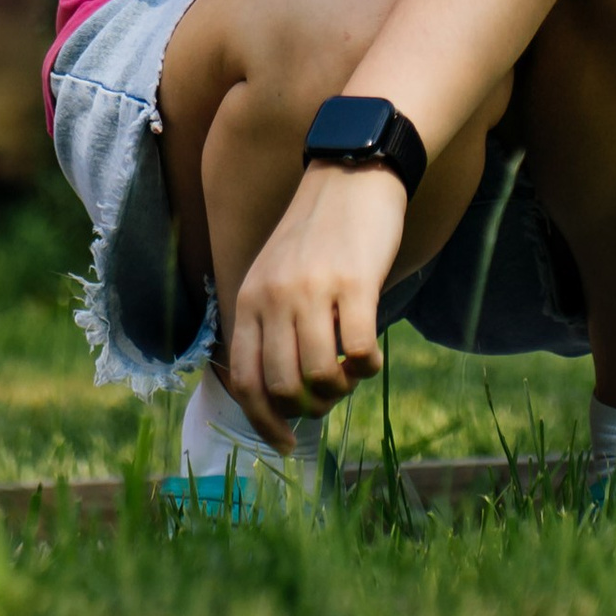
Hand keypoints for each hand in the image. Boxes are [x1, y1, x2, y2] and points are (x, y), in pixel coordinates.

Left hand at [225, 163, 408, 448]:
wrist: (352, 173)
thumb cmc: (318, 233)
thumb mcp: (275, 274)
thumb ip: (270, 324)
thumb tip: (283, 393)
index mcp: (249, 298)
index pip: (243, 381)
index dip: (263, 422)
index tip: (286, 442)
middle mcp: (275, 298)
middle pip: (282, 386)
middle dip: (309, 408)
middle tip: (329, 399)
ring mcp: (314, 291)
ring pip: (320, 377)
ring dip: (339, 392)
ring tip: (350, 376)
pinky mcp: (356, 284)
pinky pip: (360, 353)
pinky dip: (368, 369)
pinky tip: (372, 359)